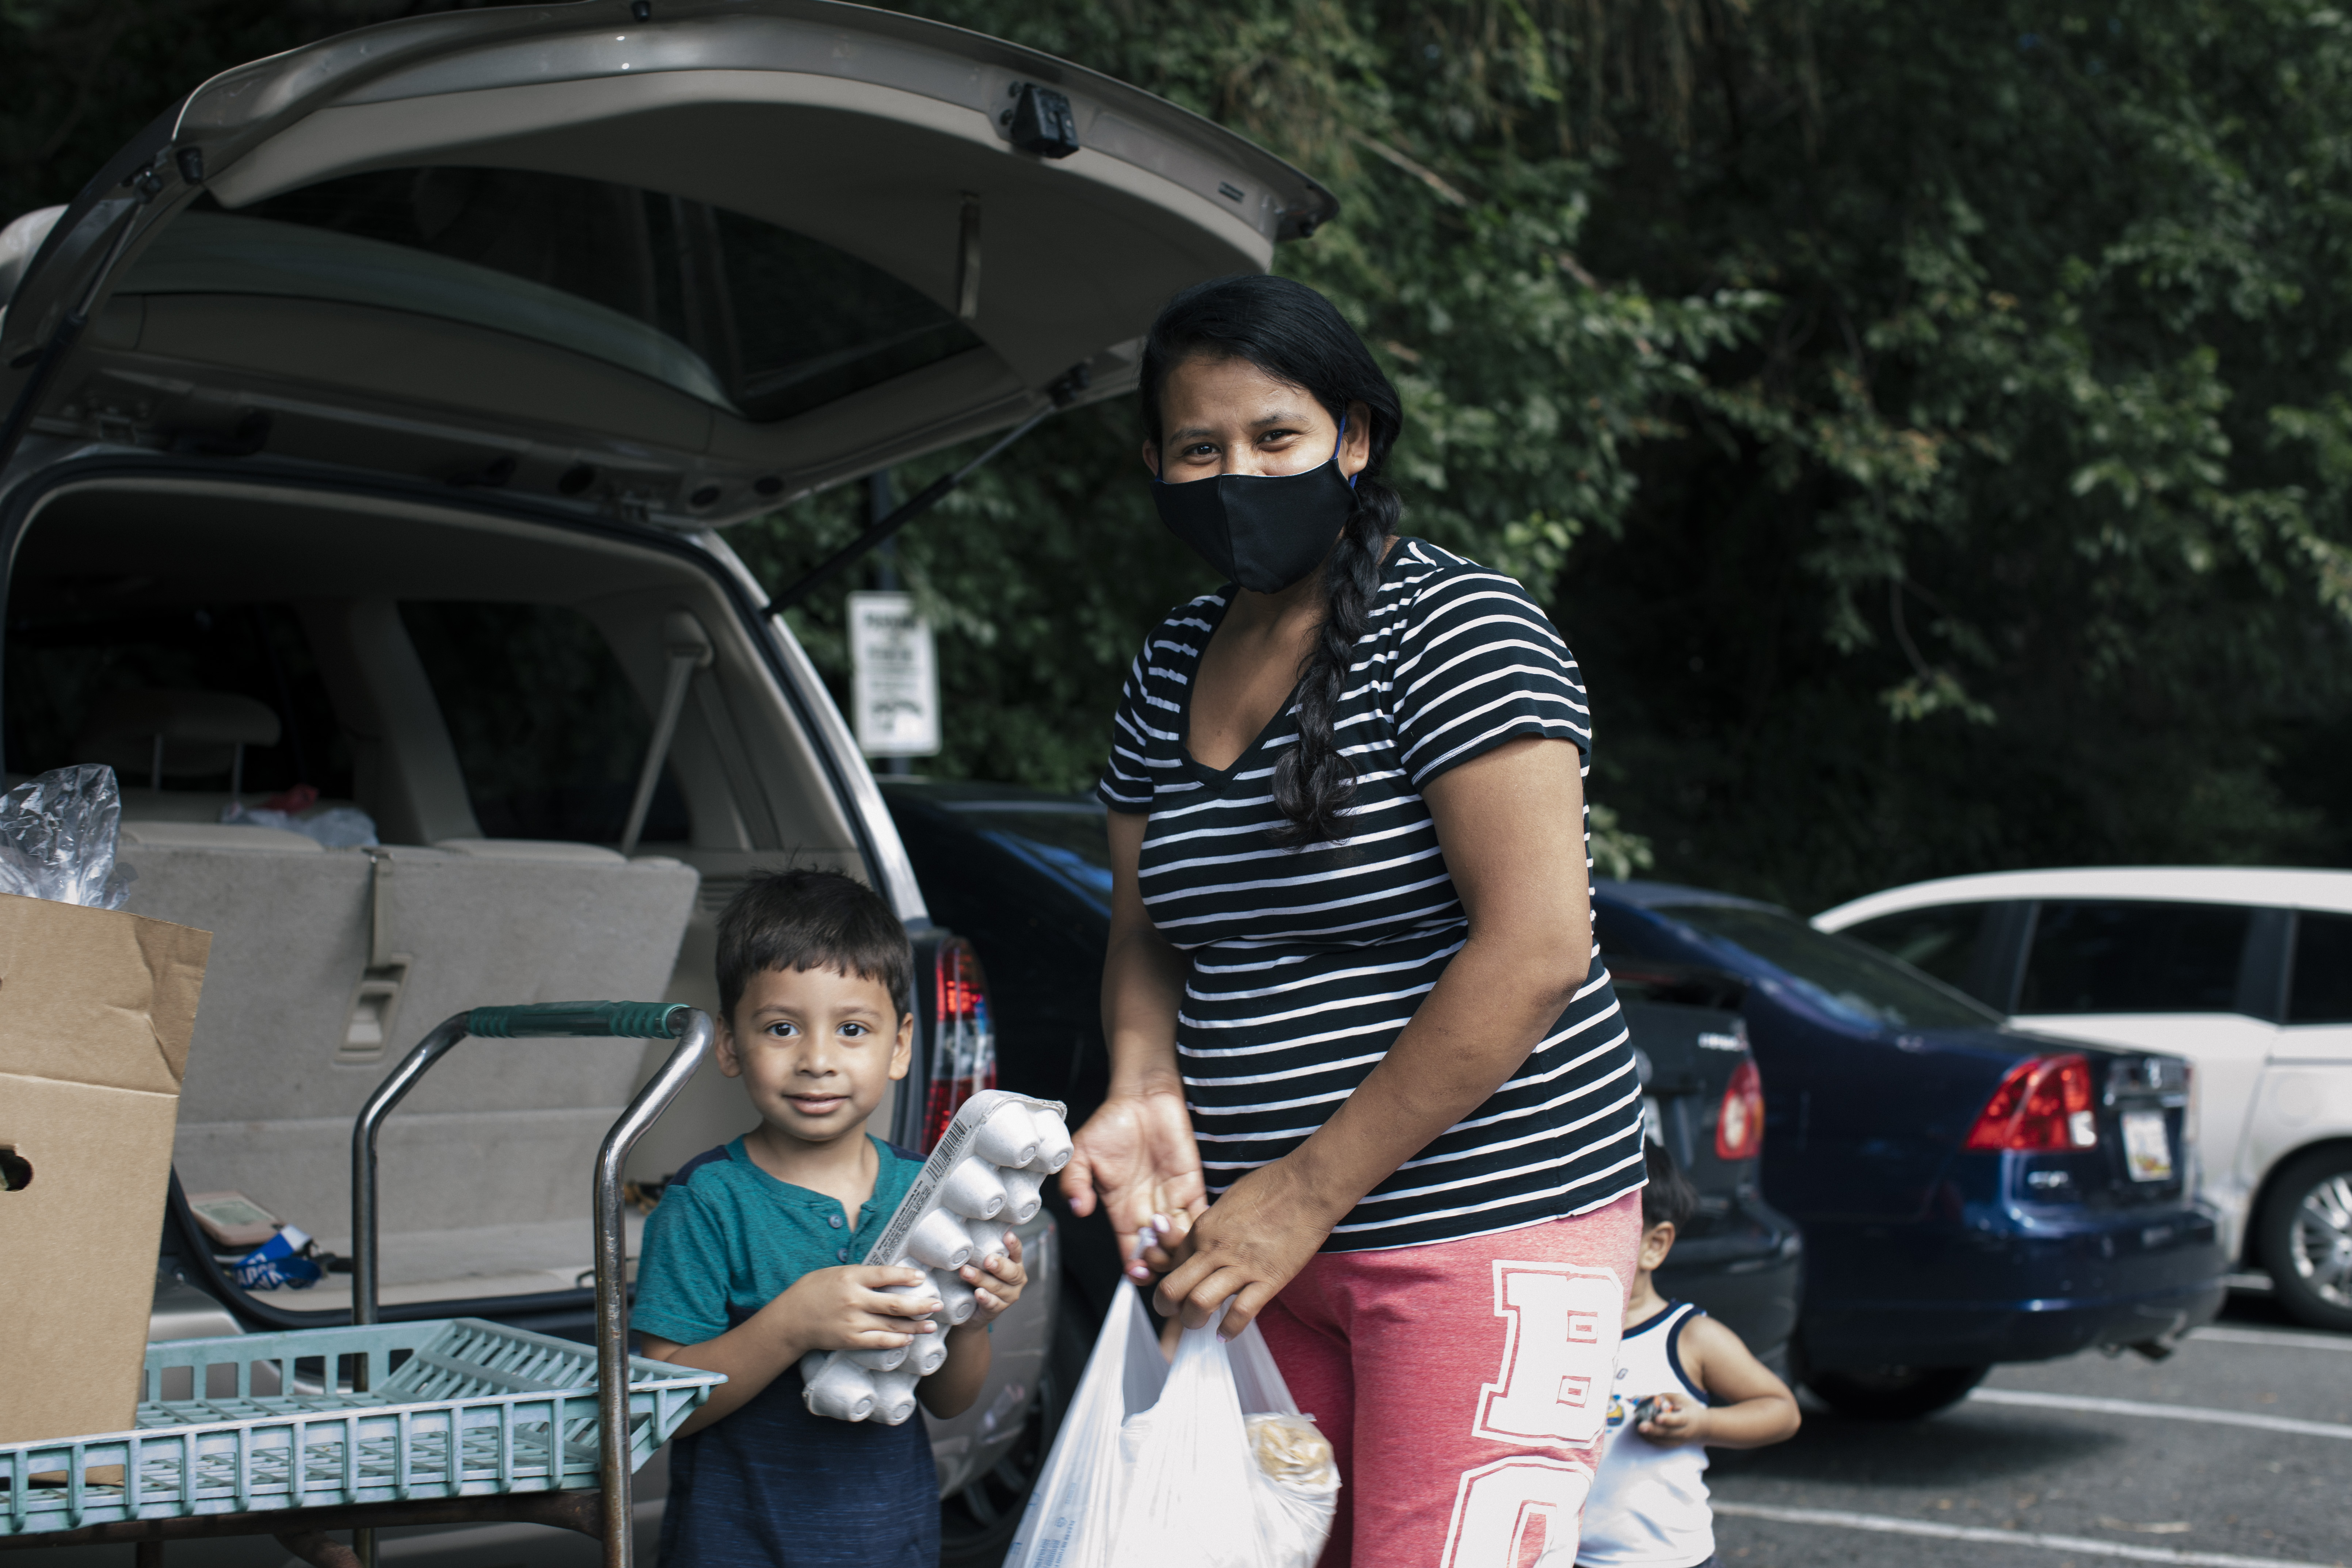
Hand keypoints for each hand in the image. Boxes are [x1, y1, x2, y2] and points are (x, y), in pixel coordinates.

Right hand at [775, 1265, 939, 1355]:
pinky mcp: (850, 1340)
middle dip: (920, 1304)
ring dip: (915, 1325)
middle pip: (895, 1303)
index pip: (885, 1274)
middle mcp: (854, 1300)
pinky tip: (909, 1338)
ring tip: (932, 1324)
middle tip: (938, 1304)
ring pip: (891, 1326)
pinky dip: (896, 1341)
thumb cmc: (813, 1291)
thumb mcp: (836, 1272)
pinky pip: (879, 1342)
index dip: (906, 1275)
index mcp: (851, 1277)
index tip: (922, 1277)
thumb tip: (889, 1275)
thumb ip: (861, 1274)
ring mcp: (853, 1322)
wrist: (790, 1319)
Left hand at [958, 1232, 1027, 1325]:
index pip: (1017, 1253)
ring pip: (997, 1287)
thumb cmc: (980, 1278)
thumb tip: (968, 1227)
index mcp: (1015, 1265)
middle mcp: (1016, 1281)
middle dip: (999, 1265)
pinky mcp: (997, 1309)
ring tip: (965, 1272)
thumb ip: (983, 1250)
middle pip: (1011, 1273)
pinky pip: (992, 1304)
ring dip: (981, 1279)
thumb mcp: (984, 1264)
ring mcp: (1008, 1297)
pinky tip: (978, 1293)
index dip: (1013, 1245)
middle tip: (988, 1259)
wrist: (973, 1310)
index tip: (1007, 1236)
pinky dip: (985, 1298)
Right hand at [1060, 1088, 1207, 1283]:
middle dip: (1159, 1262)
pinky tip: (1194, 1224)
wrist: (1141, 1097)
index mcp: (1122, 1211)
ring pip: (1182, 1242)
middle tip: (1154, 1246)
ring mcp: (1172, 1200)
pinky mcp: (1192, 1186)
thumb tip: (1077, 1208)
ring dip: (1178, 1245)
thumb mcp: (1081, 1152)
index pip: (1132, 1253)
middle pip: (1160, 1256)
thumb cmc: (1110, 1123)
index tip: (1137, 1270)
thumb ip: (1074, 1181)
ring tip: (1165, 1224)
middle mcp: (1149, 1211)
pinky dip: (1202, 1228)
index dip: (1137, 1269)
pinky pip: (1202, 1217)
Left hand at [1152, 1156, 1341, 1336]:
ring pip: (1199, 1304)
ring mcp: (1241, 1265)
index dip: (1171, 1281)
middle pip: (1173, 1289)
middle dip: (1168, 1308)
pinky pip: (1241, 1313)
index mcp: (1203, 1228)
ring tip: (1201, 1326)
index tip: (1177, 1293)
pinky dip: (1230, 1329)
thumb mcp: (1228, 1201)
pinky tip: (1227, 1334)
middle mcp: (1214, 1248)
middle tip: (1176, 1315)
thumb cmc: (1272, 1185)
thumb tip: (1209, 1242)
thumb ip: (1214, 1225)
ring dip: (1194, 1321)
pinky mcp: (1268, 1278)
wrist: (1307, 1185)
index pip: (1172, 1264)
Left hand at [1635, 1390, 1707, 1445]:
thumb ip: (1664, 1397)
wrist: (1703, 1428)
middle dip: (1653, 1430)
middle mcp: (1684, 1431)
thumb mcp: (1681, 1399)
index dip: (1668, 1420)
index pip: (1678, 1420)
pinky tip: (1642, 1433)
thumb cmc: (1689, 1409)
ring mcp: (1679, 1440)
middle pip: (1668, 1432)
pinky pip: (1661, 1443)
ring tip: (1638, 1428)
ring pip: (1662, 1440)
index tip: (1658, 1418)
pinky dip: (1650, 1438)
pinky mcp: (1674, 1445)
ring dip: (1648, 1435)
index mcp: (1688, 1418)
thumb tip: (1645, 1397)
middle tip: (1640, 1426)